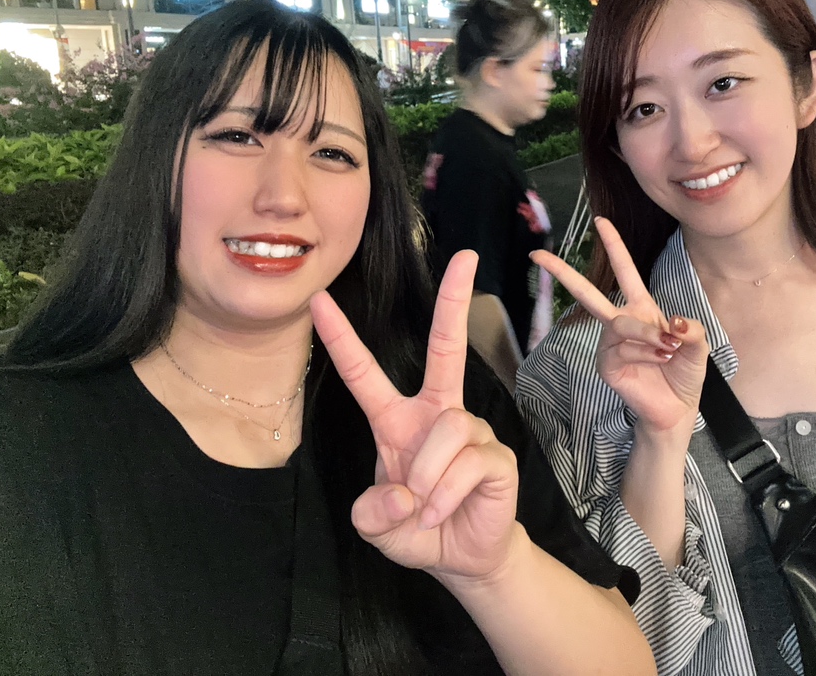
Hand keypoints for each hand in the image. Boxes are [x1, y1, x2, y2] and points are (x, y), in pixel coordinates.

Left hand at [310, 250, 518, 581]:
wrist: (462, 558)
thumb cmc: (416, 529)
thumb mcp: (375, 526)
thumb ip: (371, 513)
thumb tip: (401, 492)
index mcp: (396, 421)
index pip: (365, 373)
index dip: (341, 338)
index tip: (319, 301)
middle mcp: (436, 414)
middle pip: (447, 348)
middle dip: (455, 301)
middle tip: (466, 258)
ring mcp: (470, 431)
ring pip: (446, 432)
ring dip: (426, 479)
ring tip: (424, 507)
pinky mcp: (496, 455)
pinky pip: (467, 463)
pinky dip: (445, 495)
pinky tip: (442, 510)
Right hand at [531, 216, 708, 436]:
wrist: (677, 408)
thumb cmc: (684, 373)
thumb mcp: (697, 345)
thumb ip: (690, 328)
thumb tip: (672, 322)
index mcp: (642, 309)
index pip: (625, 271)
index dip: (614, 246)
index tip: (600, 221)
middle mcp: (621, 322)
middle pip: (588, 293)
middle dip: (562, 272)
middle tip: (537, 255)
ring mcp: (610, 344)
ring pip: (621, 324)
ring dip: (648, 335)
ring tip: (669, 348)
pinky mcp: (606, 364)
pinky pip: (622, 349)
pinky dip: (644, 353)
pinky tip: (658, 361)